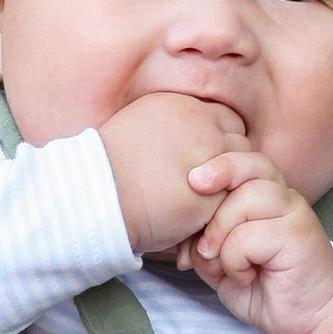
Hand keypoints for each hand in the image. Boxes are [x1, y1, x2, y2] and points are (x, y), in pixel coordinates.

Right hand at [100, 89, 248, 252]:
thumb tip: (201, 134)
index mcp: (184, 107)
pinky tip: (196, 226)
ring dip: (227, 193)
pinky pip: (228, 206)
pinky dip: (217, 218)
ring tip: (203, 208)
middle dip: (231, 168)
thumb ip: (177, 125)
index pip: (230, 120)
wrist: (92, 195)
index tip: (212, 162)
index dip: (224, 143)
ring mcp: (207, 161)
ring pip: (240, 178)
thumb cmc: (110, 165)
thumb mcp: (142, 123)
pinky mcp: (207, 196)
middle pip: (240, 147)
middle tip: (213, 189)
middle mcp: (201, 128)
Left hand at [182, 147, 332, 333]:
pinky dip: (235, 261)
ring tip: (222, 263)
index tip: (191, 183)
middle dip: (215, 188)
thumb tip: (183, 234)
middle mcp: (282, 196)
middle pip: (244, 166)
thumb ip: (203, 242)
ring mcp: (294, 212)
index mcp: (266, 194)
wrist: (308, 320)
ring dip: (220, 235)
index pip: (241, 158)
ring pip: (244, 199)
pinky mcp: (298, 234)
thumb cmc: (265, 288)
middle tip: (201, 226)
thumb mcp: (221, 263)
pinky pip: (247, 236)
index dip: (214, 165)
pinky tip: (246, 276)